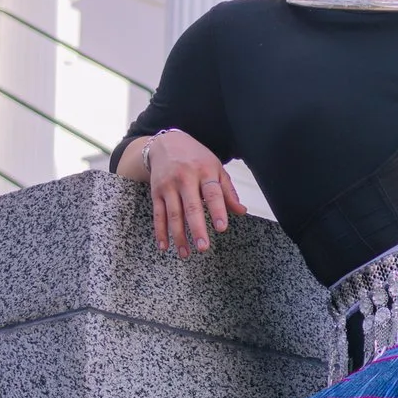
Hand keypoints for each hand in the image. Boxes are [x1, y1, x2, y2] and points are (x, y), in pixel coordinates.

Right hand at [126, 129, 247, 258]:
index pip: (213, 193)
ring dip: (178, 236)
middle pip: (191, 206)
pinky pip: (158, 214)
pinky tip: (164, 246)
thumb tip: (241, 211)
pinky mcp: (156, 192)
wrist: (166, 143)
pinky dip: (160, 232)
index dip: (218, 210)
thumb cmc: (196, 158)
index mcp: (205, 171)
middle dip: (197, 228)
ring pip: (173, 214)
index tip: (221, 228)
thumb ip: (228, 191)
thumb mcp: (215, 167)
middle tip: (203, 247)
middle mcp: (185, 178)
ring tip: (185, 254)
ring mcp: (169, 185)